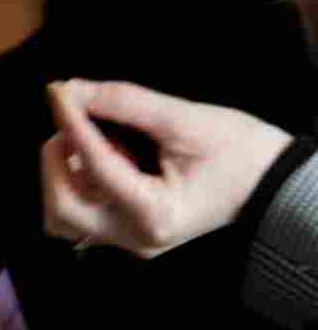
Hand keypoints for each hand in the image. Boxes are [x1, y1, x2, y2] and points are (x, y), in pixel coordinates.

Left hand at [42, 79, 292, 257]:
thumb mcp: (188, 121)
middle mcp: (135, 237)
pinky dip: (77, 180)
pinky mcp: (126, 231)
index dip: (72, 124)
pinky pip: (81, 211)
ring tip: (96, 140)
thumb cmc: (242, 153)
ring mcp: (128, 239)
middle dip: (57, 160)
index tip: (60, 92)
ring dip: (63, 173)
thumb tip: (75, 90)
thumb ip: (128, 104)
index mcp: (155, 214)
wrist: (272, 182)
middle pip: (61, 208)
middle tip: (75, 121)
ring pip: (63, 215)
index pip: (95, 167)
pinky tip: (106, 155)